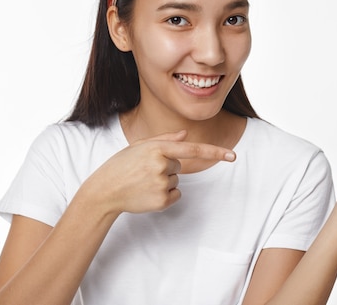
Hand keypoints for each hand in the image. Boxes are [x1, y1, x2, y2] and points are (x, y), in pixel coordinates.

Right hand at [81, 130, 235, 214]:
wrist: (104, 190)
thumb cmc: (121, 165)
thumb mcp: (139, 147)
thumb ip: (164, 140)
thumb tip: (185, 134)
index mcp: (157, 149)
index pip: (192, 150)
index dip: (215, 152)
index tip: (232, 156)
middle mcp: (161, 165)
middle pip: (179, 166)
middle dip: (166, 167)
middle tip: (144, 171)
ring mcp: (162, 184)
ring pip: (176, 181)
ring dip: (164, 181)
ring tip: (142, 182)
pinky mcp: (162, 201)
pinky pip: (175, 195)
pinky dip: (165, 195)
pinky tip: (147, 193)